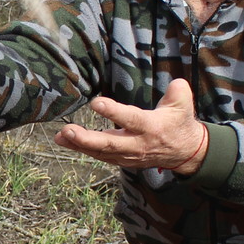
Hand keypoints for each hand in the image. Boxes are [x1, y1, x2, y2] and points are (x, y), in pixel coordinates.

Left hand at [54, 79, 211, 172]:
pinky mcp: (123, 160)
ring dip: (79, 145)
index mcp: (152, 127)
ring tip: (59, 136)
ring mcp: (129, 155)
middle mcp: (138, 144)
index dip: (113, 112)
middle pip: (110, 144)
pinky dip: (83, 150)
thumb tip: (175, 84)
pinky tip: (66, 142)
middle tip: (67, 130)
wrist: (184, 152)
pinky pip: (100, 156)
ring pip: (101, 152)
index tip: (96, 103)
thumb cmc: (179, 123)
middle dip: (86, 138)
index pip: (131, 119)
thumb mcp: (183, 104)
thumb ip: (178, 92)